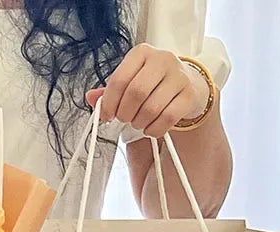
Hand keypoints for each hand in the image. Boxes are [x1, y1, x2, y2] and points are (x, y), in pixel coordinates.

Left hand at [85, 44, 210, 137]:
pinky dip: (154, 129)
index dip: (108, 103)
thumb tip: (90, 97)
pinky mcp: (189, 94)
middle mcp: (162, 59)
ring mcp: (179, 76)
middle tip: (124, 119)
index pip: (119, 80)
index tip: (106, 115)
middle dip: (125, 113)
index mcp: (142, 53)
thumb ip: (109, 90)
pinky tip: (150, 128)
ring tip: (137, 122)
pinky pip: (167, 118)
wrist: (187, 84)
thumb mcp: (130, 80)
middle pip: (136, 93)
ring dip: (139, 122)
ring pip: (151, 108)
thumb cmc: (152, 83)